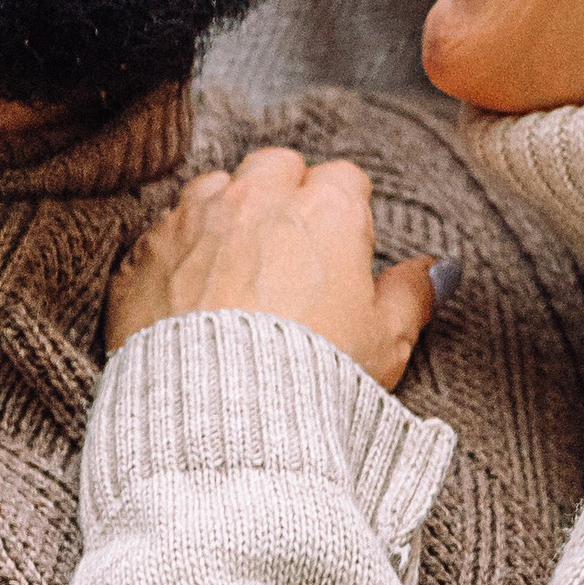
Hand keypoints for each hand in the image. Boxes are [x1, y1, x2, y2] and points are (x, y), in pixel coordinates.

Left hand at [108, 149, 438, 393]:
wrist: (220, 418)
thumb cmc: (312, 377)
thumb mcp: (386, 342)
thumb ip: (413, 294)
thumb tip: (439, 270)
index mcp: (325, 209)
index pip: (344, 180)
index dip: (347, 213)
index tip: (344, 249)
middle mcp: (256, 198)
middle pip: (276, 166)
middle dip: (285, 195)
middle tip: (292, 251)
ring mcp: (194, 220)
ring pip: (215, 189)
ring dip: (227, 215)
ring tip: (238, 270)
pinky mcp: (145, 254)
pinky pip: (164, 233)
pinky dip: (178, 255)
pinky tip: (190, 295)